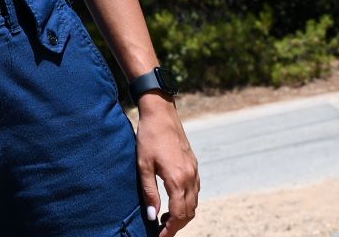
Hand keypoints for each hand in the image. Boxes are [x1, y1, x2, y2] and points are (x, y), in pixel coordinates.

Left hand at [136, 95, 198, 236]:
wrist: (161, 114)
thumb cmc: (148, 138)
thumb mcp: (143, 166)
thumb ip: (149, 193)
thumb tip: (152, 216)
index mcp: (177, 179)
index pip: (178, 215)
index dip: (169, 230)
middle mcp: (190, 178)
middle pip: (188, 212)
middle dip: (176, 226)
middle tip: (161, 231)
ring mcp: (194, 171)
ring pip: (194, 203)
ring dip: (182, 215)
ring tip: (165, 219)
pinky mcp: (194, 165)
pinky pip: (195, 191)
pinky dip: (187, 202)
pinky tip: (174, 201)